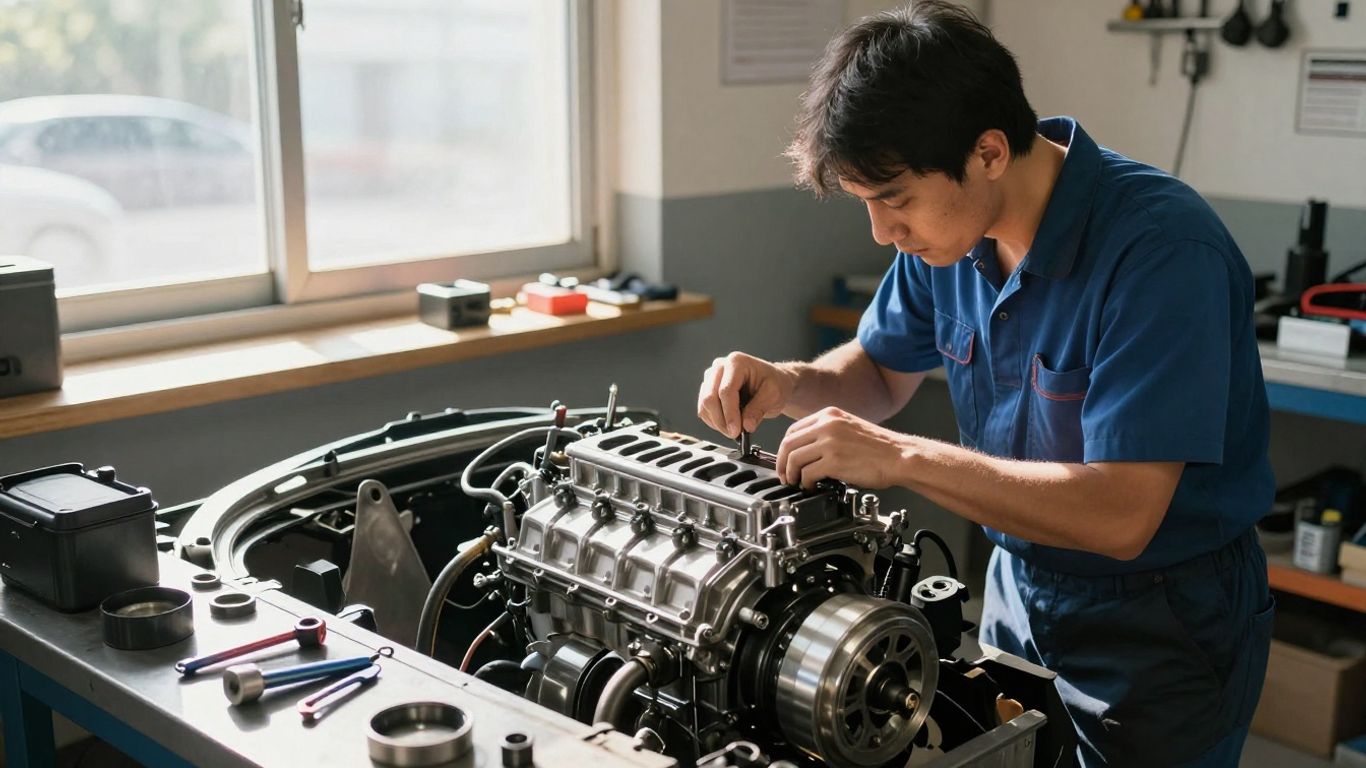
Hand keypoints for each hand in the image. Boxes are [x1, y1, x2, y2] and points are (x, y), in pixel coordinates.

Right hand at [697, 352, 794, 437]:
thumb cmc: (774, 384)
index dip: (729, 414)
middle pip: (709, 398)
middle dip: (721, 421)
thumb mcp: (774, 395)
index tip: (735, 431)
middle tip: (734, 434)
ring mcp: (712, 378)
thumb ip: (759, 409)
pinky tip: (728, 425)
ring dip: (717, 423)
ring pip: (704, 406)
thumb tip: (746, 425)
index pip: (725, 391)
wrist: (773, 383)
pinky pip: (704, 410)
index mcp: (736, 362)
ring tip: (735, 430)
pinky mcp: (708, 390)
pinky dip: (714, 422)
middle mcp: (720, 367)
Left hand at [775, 407, 908, 488]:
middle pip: (788, 444)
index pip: (793, 430)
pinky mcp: (834, 461)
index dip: (784, 448)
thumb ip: (827, 433)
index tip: (785, 460)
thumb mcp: (849, 428)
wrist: (900, 456)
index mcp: (829, 415)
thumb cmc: (879, 447)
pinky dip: (805, 483)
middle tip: (785, 476)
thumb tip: (806, 450)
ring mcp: (829, 442)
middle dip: (782, 463)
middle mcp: (827, 425)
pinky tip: (811, 487)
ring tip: (797, 483)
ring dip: (791, 474)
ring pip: (794, 459)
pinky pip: (807, 473)